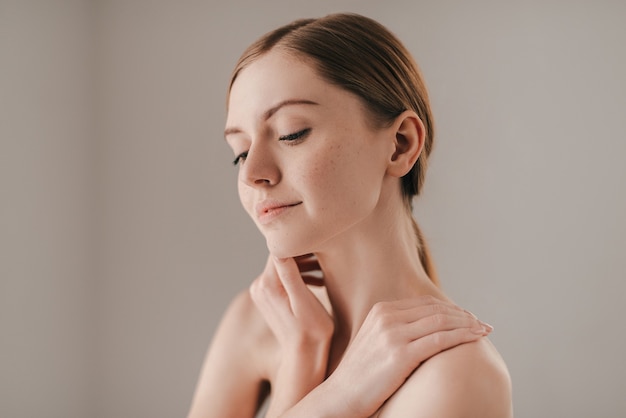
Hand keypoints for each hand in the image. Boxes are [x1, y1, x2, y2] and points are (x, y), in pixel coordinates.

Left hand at [249, 254, 333, 415]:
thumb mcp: (304, 301)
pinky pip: (282, 278)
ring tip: (323, 272)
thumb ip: (290, 275)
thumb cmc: (311, 330)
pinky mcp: (268, 296)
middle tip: (325, 254)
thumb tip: (281, 248)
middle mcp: (259, 286)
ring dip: (303, 266)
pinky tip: (317, 283)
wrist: (304, 355)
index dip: (299, 243)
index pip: (279, 249)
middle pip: (280, 256)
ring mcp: (262, 292)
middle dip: (303, 254)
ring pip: (282, 266)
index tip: (318, 241)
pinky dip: (299, 277)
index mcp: (267, 284)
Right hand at [324, 297, 491, 416]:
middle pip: (436, 309)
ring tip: (484, 330)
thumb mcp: (376, 341)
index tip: (468, 317)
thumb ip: (397, 329)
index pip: (426, 303)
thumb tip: (428, 328)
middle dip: (464, 315)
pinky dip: (462, 336)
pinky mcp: (400, 354)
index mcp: (381, 310)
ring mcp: (393, 334)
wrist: (341, 396)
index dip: (451, 308)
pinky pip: (440, 340)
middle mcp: (386, 317)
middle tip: (481, 323)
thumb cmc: (363, 375)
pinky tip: (475, 338)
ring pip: (441, 321)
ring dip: (468, 324)